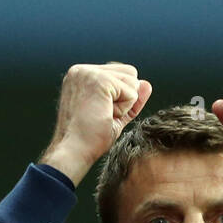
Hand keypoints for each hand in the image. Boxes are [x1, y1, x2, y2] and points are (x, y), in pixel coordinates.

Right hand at [39, 62, 152, 184]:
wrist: (74, 152)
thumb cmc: (89, 140)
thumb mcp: (114, 116)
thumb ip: (130, 99)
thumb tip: (147, 84)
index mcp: (81, 76)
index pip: (119, 74)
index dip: (122, 98)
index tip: (102, 114)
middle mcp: (82, 70)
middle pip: (129, 73)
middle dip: (124, 99)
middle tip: (102, 116)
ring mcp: (90, 73)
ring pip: (132, 81)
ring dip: (124, 105)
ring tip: (103, 116)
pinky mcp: (100, 80)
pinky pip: (132, 92)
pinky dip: (124, 110)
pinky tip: (106, 117)